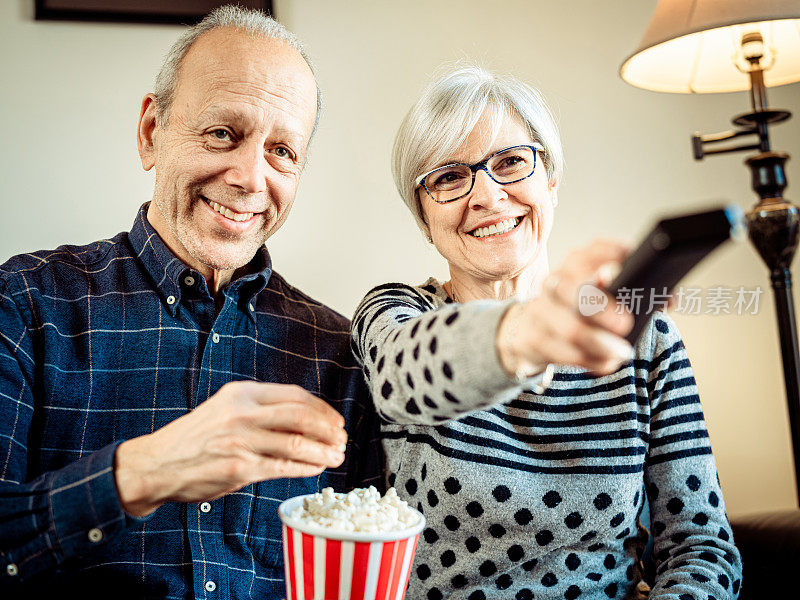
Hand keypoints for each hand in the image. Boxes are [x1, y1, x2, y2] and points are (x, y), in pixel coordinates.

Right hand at [115, 382, 347, 515]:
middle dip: (329, 428)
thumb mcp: (225, 408)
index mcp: (241, 393)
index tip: (335, 419)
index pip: (294, 395)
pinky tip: (316, 468)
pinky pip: (283, 467)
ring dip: (323, 450)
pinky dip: (305, 467)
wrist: (157, 463)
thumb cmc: (196, 437)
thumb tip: (304, 417)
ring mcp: (241, 441)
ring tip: (336, 455)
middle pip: (301, 416)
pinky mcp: (239, 468)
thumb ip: (259, 408)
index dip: (322, 408)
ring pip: (296, 442)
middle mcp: (242, 413)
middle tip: (342, 437)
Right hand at [497, 238, 640, 376]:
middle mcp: (555, 282)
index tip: (624, 267)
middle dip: (602, 308)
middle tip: (626, 324)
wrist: (532, 331)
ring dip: (601, 344)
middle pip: (574, 289)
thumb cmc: (578, 310)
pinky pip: (564, 354)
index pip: (592, 250)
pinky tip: (606, 363)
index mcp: (576, 263)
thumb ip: (633, 291)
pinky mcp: (533, 339)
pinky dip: (590, 361)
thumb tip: (670, 298)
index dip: (609, 255)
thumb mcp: (600, 294)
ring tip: (622, 352)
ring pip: (571, 328)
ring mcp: (541, 311)